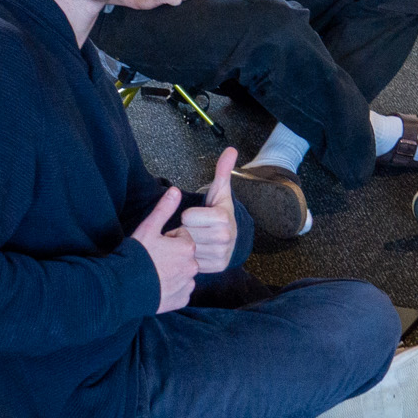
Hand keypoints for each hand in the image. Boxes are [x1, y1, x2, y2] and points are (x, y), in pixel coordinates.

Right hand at [129, 187, 197, 311]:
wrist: (124, 287)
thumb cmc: (136, 255)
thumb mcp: (149, 228)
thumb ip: (164, 209)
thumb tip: (175, 190)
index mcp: (187, 247)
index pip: (183, 237)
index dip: (167, 240)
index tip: (154, 246)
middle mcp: (192, 266)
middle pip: (184, 256)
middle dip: (172, 256)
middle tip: (153, 260)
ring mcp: (187, 285)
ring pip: (183, 273)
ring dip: (173, 272)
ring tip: (153, 273)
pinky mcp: (182, 300)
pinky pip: (181, 290)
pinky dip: (172, 289)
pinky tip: (157, 286)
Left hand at [178, 147, 239, 273]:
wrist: (232, 235)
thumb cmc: (219, 211)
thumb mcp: (219, 191)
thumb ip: (222, 171)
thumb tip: (231, 149)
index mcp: (223, 217)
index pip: (187, 216)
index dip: (188, 215)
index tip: (196, 215)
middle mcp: (225, 237)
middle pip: (186, 232)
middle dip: (185, 230)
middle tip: (194, 228)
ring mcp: (221, 254)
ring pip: (187, 248)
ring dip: (186, 244)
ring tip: (196, 238)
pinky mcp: (217, 267)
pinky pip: (192, 261)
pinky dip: (192, 256)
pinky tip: (199, 249)